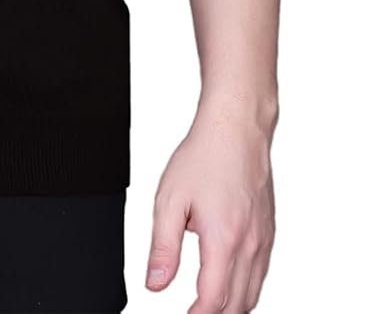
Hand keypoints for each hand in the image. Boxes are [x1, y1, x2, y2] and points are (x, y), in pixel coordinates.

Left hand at [145, 100, 276, 311]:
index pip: (214, 301)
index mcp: (223, 240)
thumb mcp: (169, 200)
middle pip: (238, 305)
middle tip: (194, 312)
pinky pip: (262, 274)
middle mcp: (249, 245)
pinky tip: (231, 282)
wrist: (236, 129)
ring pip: (254, 293)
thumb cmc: (204, 157)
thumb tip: (155, 284)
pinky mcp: (269, 231)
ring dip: (233, 307)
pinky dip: (247, 288)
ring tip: (210, 306)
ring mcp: (263, 239)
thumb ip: (162, 248)